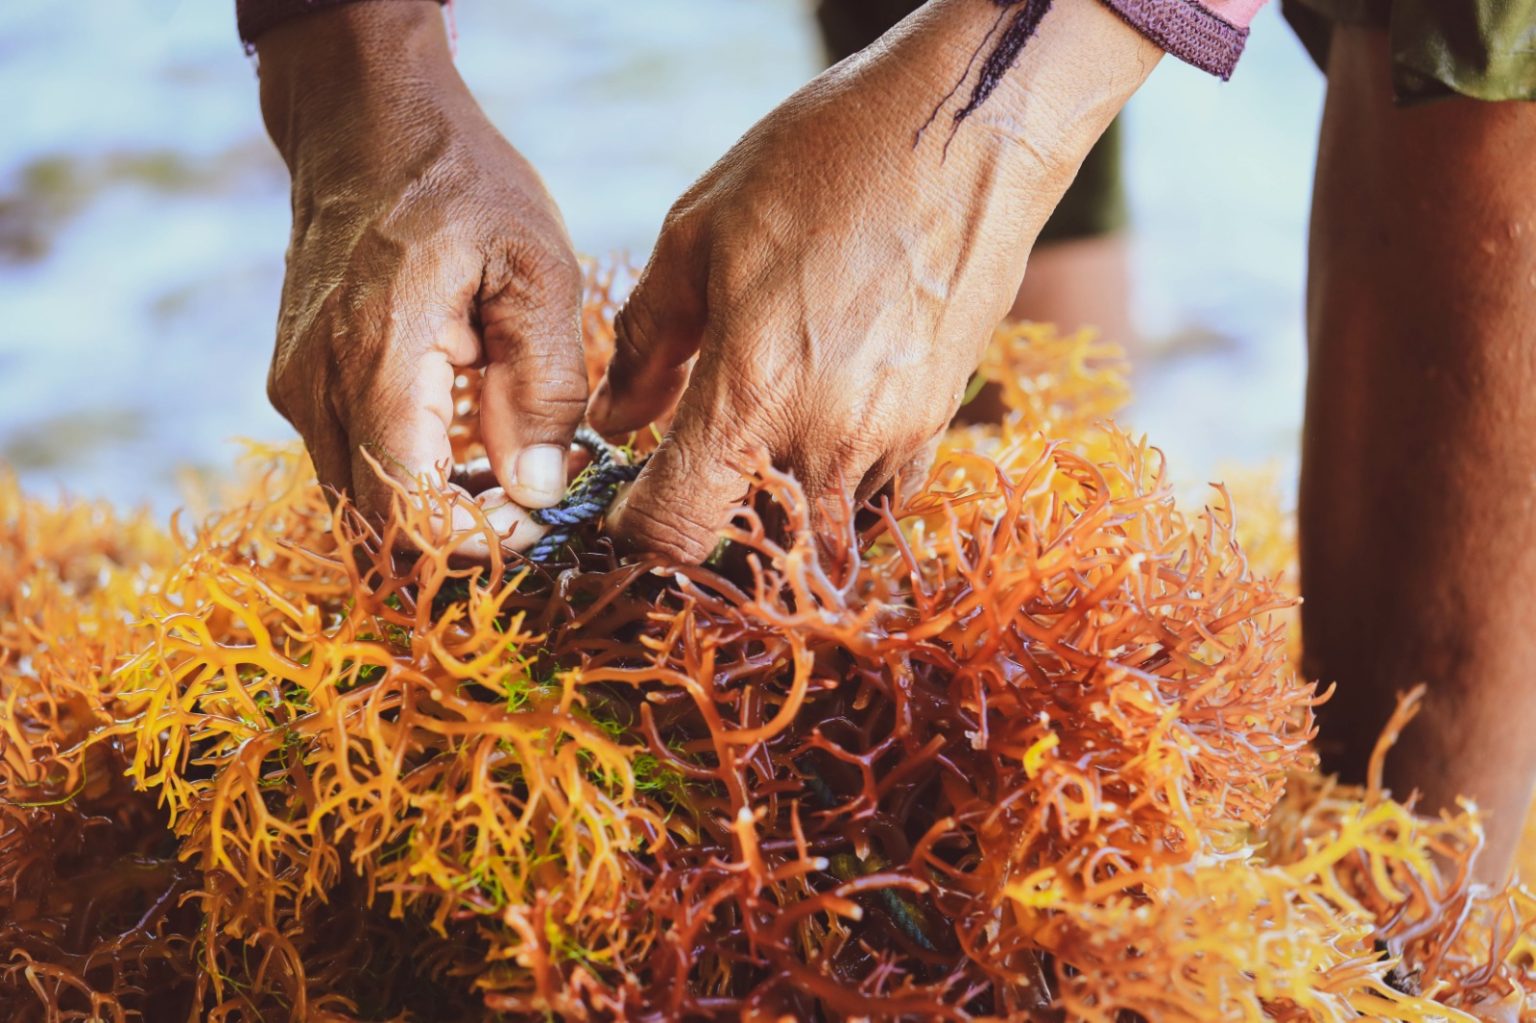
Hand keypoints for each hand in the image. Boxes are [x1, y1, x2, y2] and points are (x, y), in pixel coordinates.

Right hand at [256, 1, 584, 553]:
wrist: (366, 123)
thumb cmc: (462, 187)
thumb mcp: (537, 271)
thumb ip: (543, 388)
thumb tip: (540, 491)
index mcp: (376, 363)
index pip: (407, 517)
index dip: (478, 543)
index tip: (540, 518)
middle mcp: (317, 390)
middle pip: (379, 528)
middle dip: (463, 535)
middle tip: (535, 500)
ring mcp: (297, 390)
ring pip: (362, 504)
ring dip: (437, 509)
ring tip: (512, 464)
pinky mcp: (298, 385)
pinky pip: (353, 464)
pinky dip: (412, 475)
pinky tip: (469, 437)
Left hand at [589, 0, 1157, 561]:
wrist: (968, 129)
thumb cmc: (824, 162)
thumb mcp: (700, 231)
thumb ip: (647, 342)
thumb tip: (616, 417)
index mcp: (752, 393)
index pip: (677, 532)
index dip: (636, 534)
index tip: (627, 508)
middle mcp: (826, 438)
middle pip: (754, 556)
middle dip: (710, 537)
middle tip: (688, 487)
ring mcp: (891, 438)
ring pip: (822, 538)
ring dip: (778, 523)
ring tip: (752, 462)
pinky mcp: (936, 423)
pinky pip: (879, 502)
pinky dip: (838, 498)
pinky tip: (816, 446)